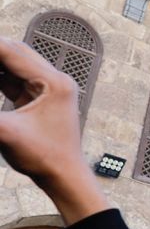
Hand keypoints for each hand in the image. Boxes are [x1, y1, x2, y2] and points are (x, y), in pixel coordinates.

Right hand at [0, 38, 108, 223]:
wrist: (64, 176)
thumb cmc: (43, 158)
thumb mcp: (5, 133)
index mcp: (53, 82)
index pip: (10, 52)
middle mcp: (54, 80)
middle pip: (13, 52)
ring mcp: (48, 88)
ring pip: (11, 65)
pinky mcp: (39, 98)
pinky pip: (11, 79)